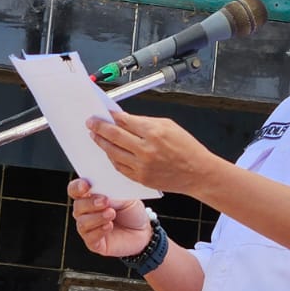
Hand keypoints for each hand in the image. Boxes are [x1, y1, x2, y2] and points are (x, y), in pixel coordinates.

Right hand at [67, 178, 152, 257]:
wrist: (143, 230)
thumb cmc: (132, 212)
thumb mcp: (126, 196)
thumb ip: (112, 192)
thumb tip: (102, 189)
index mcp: (91, 196)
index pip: (75, 190)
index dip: (77, 187)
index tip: (85, 186)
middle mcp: (86, 212)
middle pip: (78, 206)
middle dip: (90, 203)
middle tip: (105, 201)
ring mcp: (89, 228)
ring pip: (82, 222)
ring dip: (97, 217)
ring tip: (111, 214)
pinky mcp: (94, 243)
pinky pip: (90, 237)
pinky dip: (99, 230)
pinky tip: (109, 226)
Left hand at [87, 111, 215, 195]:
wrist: (198, 173)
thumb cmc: (187, 148)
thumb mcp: (169, 126)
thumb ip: (146, 122)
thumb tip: (125, 119)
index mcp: (154, 133)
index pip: (124, 121)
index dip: (111, 116)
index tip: (103, 113)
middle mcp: (146, 150)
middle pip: (114, 135)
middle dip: (99, 127)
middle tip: (91, 122)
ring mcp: (142, 165)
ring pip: (113, 152)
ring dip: (101, 143)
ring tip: (95, 136)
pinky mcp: (141, 178)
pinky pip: (119, 167)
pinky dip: (112, 158)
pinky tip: (108, 152)